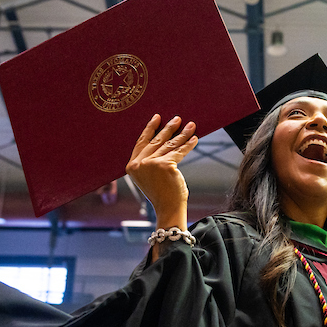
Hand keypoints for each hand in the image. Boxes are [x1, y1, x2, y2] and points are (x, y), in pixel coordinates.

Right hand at [126, 115, 198, 230]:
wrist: (168, 208)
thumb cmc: (161, 194)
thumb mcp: (149, 176)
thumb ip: (149, 161)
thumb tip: (164, 141)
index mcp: (131, 166)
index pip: (141, 142)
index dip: (149, 128)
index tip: (157, 118)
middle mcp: (139, 164)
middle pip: (156, 140)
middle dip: (168, 128)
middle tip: (177, 118)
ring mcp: (151, 164)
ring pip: (170, 144)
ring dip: (182, 133)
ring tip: (191, 125)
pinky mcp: (165, 165)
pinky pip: (179, 152)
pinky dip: (189, 144)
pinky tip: (195, 138)